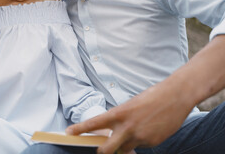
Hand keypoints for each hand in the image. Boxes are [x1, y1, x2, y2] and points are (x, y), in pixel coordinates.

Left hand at [66, 82, 192, 153]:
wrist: (175, 96)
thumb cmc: (151, 97)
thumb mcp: (130, 105)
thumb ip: (120, 120)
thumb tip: (112, 133)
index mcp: (119, 113)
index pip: (94, 123)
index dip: (79, 129)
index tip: (68, 132)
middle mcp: (127, 127)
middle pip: (106, 150)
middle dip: (101, 152)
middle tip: (100, 148)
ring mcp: (140, 137)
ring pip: (124, 150)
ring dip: (124, 147)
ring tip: (134, 131)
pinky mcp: (152, 142)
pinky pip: (141, 147)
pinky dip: (140, 142)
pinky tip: (149, 129)